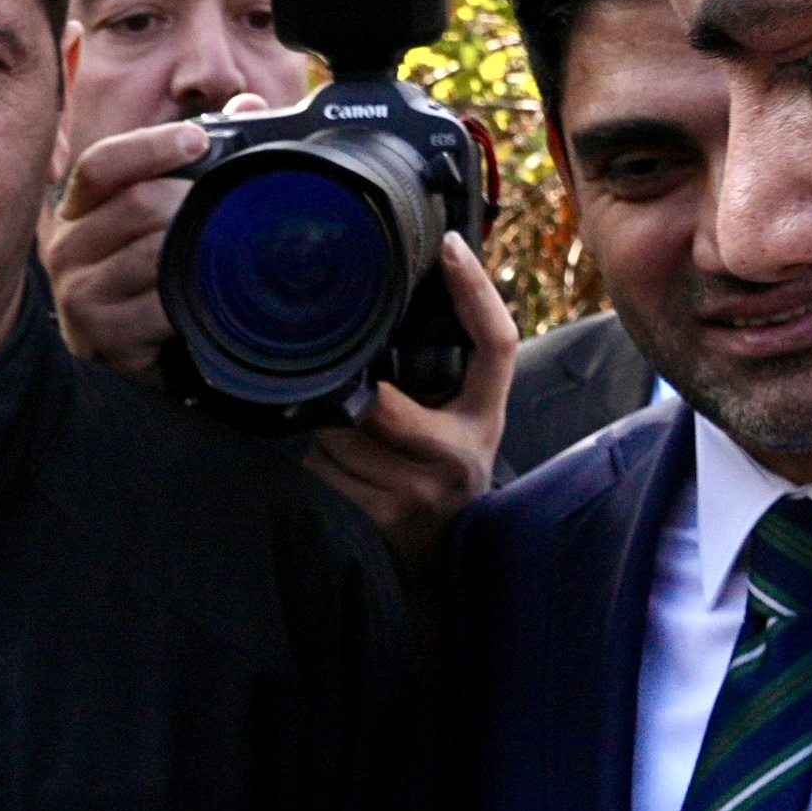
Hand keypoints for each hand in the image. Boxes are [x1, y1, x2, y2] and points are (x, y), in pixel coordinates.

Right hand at [44, 115, 215, 375]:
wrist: (136, 359)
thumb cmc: (150, 277)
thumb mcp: (162, 215)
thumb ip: (197, 158)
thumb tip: (248, 106)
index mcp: (75, 209)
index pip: (100, 164)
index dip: (149, 146)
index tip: (197, 141)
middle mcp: (63, 246)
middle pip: (136, 204)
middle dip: (191, 204)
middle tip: (225, 213)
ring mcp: (76, 292)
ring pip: (150, 252)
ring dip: (193, 251)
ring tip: (215, 257)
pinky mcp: (96, 335)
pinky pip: (155, 306)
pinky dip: (186, 302)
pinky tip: (197, 303)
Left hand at [306, 233, 516, 574]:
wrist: (439, 564)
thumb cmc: (439, 477)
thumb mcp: (460, 424)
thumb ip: (445, 373)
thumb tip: (411, 290)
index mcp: (486, 418)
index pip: (496, 345)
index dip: (474, 292)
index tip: (449, 246)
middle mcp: (463, 455)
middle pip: (380, 402)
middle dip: (347, 398)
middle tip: (341, 397)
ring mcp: (423, 493)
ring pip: (341, 439)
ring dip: (324, 435)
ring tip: (339, 442)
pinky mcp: (384, 519)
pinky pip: (324, 475)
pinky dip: (315, 467)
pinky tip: (332, 472)